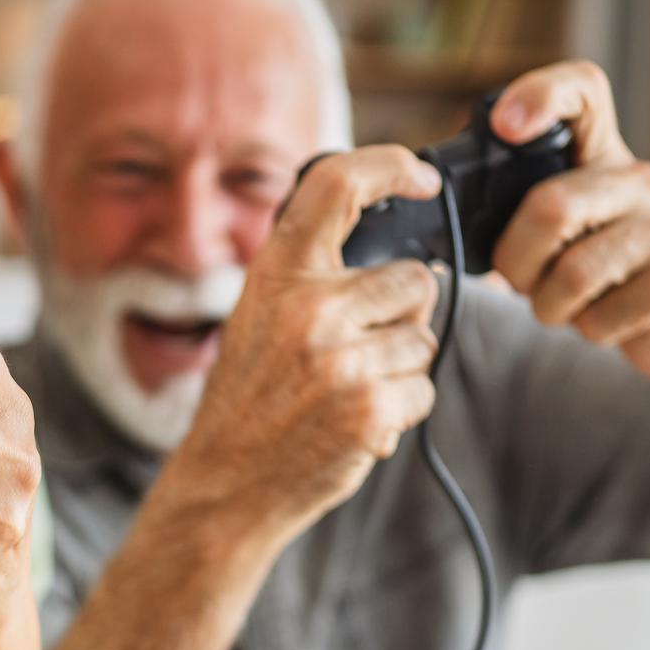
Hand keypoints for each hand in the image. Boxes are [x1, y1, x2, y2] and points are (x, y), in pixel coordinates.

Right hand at [173, 145, 442, 536]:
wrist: (226, 483)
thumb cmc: (250, 400)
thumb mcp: (260, 317)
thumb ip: (314, 279)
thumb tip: (408, 262)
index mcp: (277, 274)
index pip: (337, 185)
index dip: (390, 166)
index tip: (421, 178)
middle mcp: (309, 307)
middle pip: (415, 279)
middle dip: (403, 315)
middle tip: (358, 350)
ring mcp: (340, 359)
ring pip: (423, 338)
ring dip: (400, 367)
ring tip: (348, 391)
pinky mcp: (369, 408)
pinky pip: (423, 388)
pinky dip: (400, 409)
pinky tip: (356, 422)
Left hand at [491, 60, 649, 384]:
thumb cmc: (597, 267)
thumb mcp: (559, 225)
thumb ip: (515, 203)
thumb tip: (440, 196)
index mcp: (603, 156)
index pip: (583, 90)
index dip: (542, 94)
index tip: (504, 126)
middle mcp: (643, 180)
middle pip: (551, 207)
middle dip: (517, 261)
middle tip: (525, 281)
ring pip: (573, 274)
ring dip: (549, 306)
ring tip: (567, 304)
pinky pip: (601, 318)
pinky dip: (586, 330)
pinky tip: (605, 318)